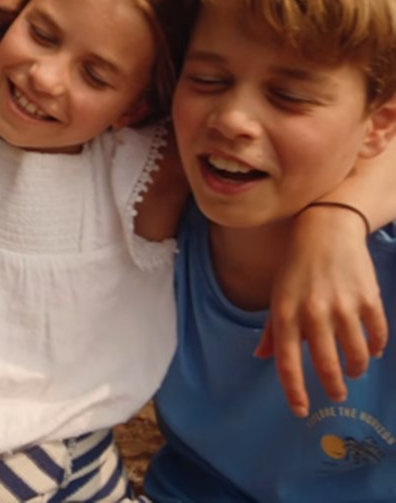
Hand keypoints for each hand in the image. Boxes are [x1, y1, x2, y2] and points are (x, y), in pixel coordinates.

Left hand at [261, 204, 386, 415]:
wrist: (325, 229)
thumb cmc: (296, 266)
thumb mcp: (277, 295)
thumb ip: (273, 329)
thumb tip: (262, 356)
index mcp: (285, 314)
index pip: (287, 363)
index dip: (295, 392)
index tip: (301, 411)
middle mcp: (313, 313)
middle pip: (326, 365)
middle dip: (333, 387)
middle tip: (337, 395)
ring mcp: (342, 306)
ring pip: (356, 355)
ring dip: (356, 369)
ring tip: (353, 371)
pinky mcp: (368, 298)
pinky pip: (377, 334)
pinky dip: (376, 348)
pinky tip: (372, 351)